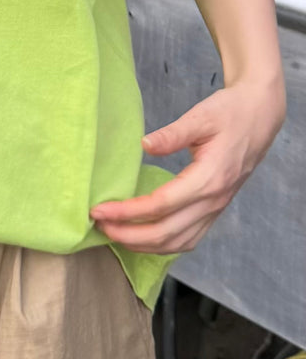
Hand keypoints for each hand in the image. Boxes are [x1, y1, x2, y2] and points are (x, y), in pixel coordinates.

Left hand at [90, 79, 284, 253]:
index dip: (127, 212)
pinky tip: (141, 238)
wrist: (259, 117)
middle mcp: (214, 200)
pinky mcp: (214, 210)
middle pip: (166, 232)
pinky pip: (187, 239)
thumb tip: (145, 145)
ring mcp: (216, 209)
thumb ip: (173, 133)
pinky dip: (162, 245)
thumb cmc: (230, 113)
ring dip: (143, 245)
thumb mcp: (201, 116)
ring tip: (114, 234)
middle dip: (128, 235)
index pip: (161, 205)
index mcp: (209, 178)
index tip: (100, 210)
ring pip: (177, 242)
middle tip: (98, 226)